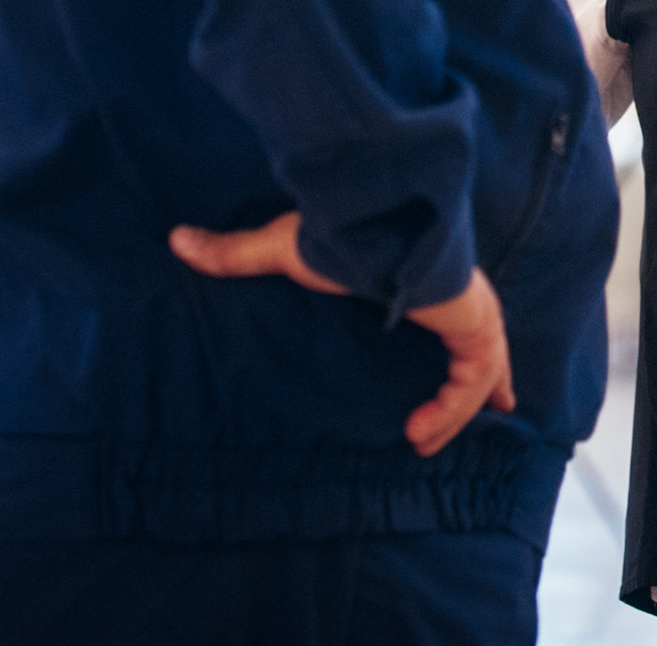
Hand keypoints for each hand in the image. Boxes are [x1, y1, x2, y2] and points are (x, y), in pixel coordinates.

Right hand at [169, 212, 516, 457]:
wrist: (374, 214)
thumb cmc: (339, 228)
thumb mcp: (284, 249)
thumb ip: (235, 254)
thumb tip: (175, 240)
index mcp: (421, 277)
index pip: (449, 312)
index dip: (456, 340)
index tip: (455, 371)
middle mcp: (454, 293)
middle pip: (481, 346)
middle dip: (480, 382)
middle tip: (460, 419)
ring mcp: (471, 308)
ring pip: (479, 371)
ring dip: (456, 411)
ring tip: (420, 442)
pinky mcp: (474, 323)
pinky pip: (472, 378)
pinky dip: (454, 408)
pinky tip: (422, 432)